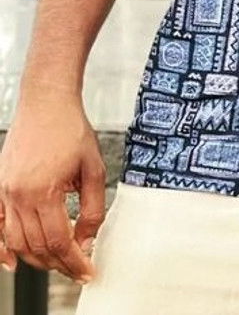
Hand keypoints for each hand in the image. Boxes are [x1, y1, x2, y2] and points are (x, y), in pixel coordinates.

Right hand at [0, 92, 105, 282]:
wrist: (47, 101)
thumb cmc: (71, 129)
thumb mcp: (94, 168)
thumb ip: (93, 209)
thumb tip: (86, 241)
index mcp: (45, 191)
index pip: (58, 243)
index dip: (74, 262)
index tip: (88, 272)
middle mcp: (20, 195)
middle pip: (36, 247)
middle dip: (58, 264)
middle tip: (77, 268)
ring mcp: (5, 192)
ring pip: (16, 242)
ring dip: (36, 259)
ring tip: (57, 263)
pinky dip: (1, 248)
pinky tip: (12, 262)